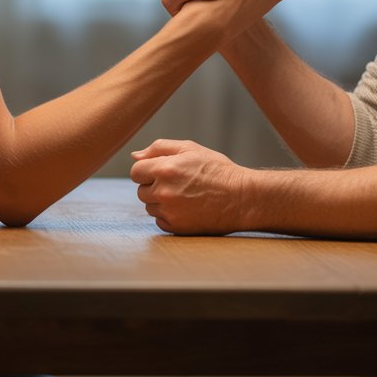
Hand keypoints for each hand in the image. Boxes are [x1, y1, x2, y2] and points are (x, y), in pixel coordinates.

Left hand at [129, 139, 251, 234]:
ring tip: (185, 195)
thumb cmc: (217, 169)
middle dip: (154, 186)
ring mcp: (169, 212)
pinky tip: (188, 208)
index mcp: (165, 168)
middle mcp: (163, 192)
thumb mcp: (190, 149)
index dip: (147, 170)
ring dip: (161, 201)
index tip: (162, 171)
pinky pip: (160, 221)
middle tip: (178, 183)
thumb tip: (134, 156)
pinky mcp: (176, 228)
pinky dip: (169, 216)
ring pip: (150, 207)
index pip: (135, 171)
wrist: (241, 198)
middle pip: (141, 191)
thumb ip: (159, 148)